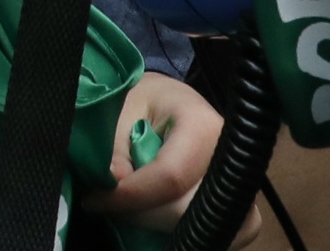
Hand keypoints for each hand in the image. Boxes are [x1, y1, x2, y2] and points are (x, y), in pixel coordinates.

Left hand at [88, 73, 220, 223]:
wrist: (172, 101)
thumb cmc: (147, 100)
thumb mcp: (122, 109)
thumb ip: (115, 147)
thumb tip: (114, 184)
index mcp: (202, 127)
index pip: (169, 177)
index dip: (129, 195)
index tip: (94, 199)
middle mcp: (229, 159)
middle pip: (183, 209)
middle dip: (138, 212)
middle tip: (108, 201)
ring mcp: (235, 185)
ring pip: (193, 224)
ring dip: (152, 220)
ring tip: (127, 201)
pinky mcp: (234, 205)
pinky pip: (204, 228)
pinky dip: (171, 225)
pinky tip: (149, 208)